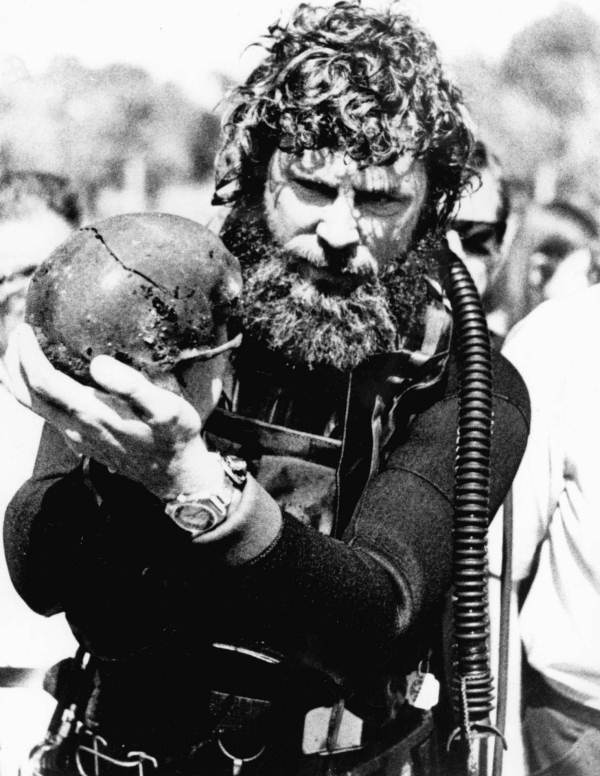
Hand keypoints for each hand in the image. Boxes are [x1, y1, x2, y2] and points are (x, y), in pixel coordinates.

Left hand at [4, 323, 222, 498]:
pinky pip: (45, 412)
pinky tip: (47, 379)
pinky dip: (34, 391)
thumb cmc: (173, 437)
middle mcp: (74, 427)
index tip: (27, 329)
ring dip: (19, 379)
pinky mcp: (82, 440)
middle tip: (18, 334)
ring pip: (32, 407)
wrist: (174, 474)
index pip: (43, 382)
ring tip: (21, 353)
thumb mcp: (166, 409)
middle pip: (26, 395)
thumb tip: (98, 364)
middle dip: (15, 363)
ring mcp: (75, 436)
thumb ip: (132, 387)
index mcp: (90, 415)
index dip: (29, 354)